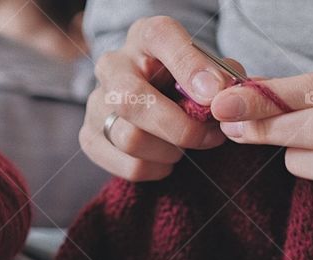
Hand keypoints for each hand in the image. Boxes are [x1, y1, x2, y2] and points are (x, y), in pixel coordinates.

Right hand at [81, 16, 238, 180]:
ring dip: (171, 151)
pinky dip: (157, 169)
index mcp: (144, 36)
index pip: (160, 37)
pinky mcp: (90, 138)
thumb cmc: (185, 82)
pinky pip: (130, 166)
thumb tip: (221, 92)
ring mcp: (96, 103)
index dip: (189, 66)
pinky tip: (167, 158)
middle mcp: (113, 66)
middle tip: (209, 137)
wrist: (156, 98)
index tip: (215, 92)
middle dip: (179, 127)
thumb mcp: (208, 68)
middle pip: (131, 99)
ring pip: (131, 139)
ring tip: (185, 147)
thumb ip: (221, 75)